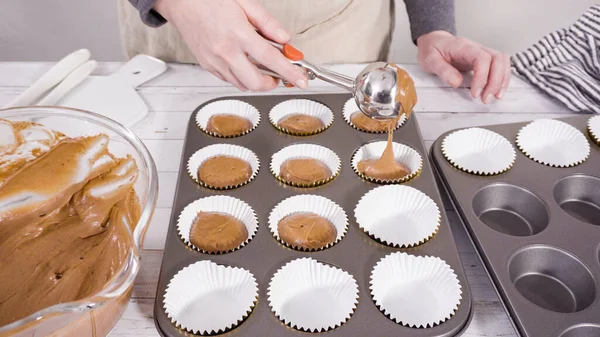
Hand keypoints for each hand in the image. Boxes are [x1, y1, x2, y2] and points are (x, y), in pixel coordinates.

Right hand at [155, 0, 306, 90]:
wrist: (180, 1)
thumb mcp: (245, 4)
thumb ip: (268, 24)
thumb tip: (285, 40)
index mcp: (238, 34)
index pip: (271, 60)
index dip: (290, 72)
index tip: (301, 80)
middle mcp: (225, 52)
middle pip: (255, 83)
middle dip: (271, 83)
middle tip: (279, 75)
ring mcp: (214, 61)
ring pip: (242, 85)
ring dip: (256, 81)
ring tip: (261, 67)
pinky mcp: (207, 65)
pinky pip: (229, 80)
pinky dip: (241, 77)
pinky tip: (243, 64)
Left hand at [417, 31, 510, 103]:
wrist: (433, 42)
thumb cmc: (432, 50)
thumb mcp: (430, 60)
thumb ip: (443, 71)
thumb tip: (457, 82)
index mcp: (464, 47)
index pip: (482, 58)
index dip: (482, 77)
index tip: (475, 93)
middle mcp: (476, 48)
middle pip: (498, 59)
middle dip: (495, 81)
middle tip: (486, 98)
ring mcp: (482, 53)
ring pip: (502, 62)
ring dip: (502, 80)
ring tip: (495, 96)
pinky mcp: (483, 60)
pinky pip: (499, 66)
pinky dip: (501, 79)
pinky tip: (496, 90)